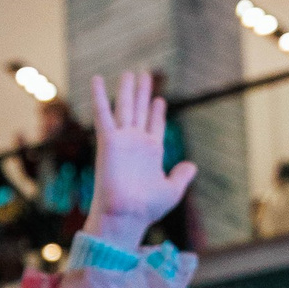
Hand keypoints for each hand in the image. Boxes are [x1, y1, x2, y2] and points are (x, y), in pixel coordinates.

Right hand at [84, 72, 194, 248]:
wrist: (127, 215)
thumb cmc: (147, 209)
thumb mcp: (172, 191)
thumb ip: (181, 176)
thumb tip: (192, 166)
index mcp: (151, 153)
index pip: (154, 126)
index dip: (156, 113)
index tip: (158, 100)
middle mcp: (136, 144)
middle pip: (140, 111)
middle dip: (142, 93)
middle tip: (144, 74)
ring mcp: (122, 140)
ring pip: (124, 108)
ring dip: (127, 90)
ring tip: (130, 72)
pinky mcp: (108, 141)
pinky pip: (102, 114)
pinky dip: (98, 96)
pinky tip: (96, 78)